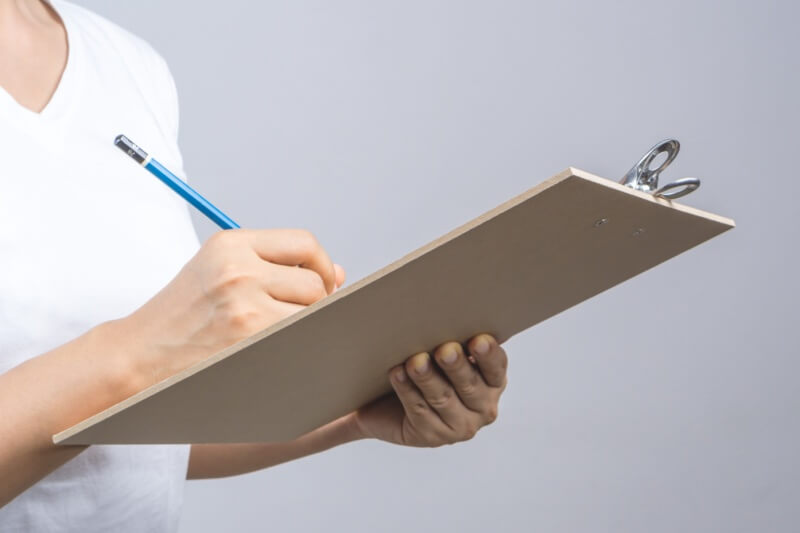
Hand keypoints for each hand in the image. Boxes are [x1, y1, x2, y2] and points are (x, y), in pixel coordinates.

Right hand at [120, 228, 344, 386]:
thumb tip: (337, 273)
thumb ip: (274, 268)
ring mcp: (244, 305)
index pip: (303, 243)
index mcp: (230, 245)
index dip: (320, 265)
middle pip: (314, 281)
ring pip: (312, 312)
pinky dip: (301, 346)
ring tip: (286, 337)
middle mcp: (238, 269)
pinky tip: (283, 353)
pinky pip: (300, 339)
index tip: (321, 284)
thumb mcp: (218, 274)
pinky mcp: (248, 339)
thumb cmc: (181, 319)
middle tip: (302, 319)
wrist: (136, 357)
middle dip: (318, 303)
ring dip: (308, 326)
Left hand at [353, 334, 507, 446]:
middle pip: (469, 385)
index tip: (478, 339)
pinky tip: (397, 374)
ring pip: (442, 398)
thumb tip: (448, 314)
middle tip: (445, 349)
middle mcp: (483, 407)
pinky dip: (407, 391)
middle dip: (456, 366)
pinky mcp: (432, 437)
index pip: (496, 368)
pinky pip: (419, 411)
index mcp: (493, 382)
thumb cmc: (424, 366)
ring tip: (415, 361)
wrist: (386, 402)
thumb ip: (453, 339)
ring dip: (427, 378)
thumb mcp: (442, 352)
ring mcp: (459, 427)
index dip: (488, 355)